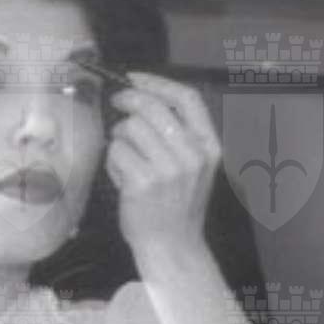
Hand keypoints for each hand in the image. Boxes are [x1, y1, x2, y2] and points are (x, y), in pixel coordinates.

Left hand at [106, 72, 219, 268]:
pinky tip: (123, 177)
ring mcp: (168, 169)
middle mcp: (192, 155)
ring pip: (129, 128)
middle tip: (117, 104)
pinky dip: (113, 162)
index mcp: (209, 146)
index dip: (157, 82)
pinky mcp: (143, 182)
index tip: (135, 78)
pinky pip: (116, 151)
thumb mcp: (195, 165)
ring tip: (127, 159)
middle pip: (151, 107)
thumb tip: (142, 95)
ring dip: (120, 139)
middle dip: (127, 101)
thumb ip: (179, 133)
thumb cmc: (178, 203)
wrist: (173, 245)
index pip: (187, 98)